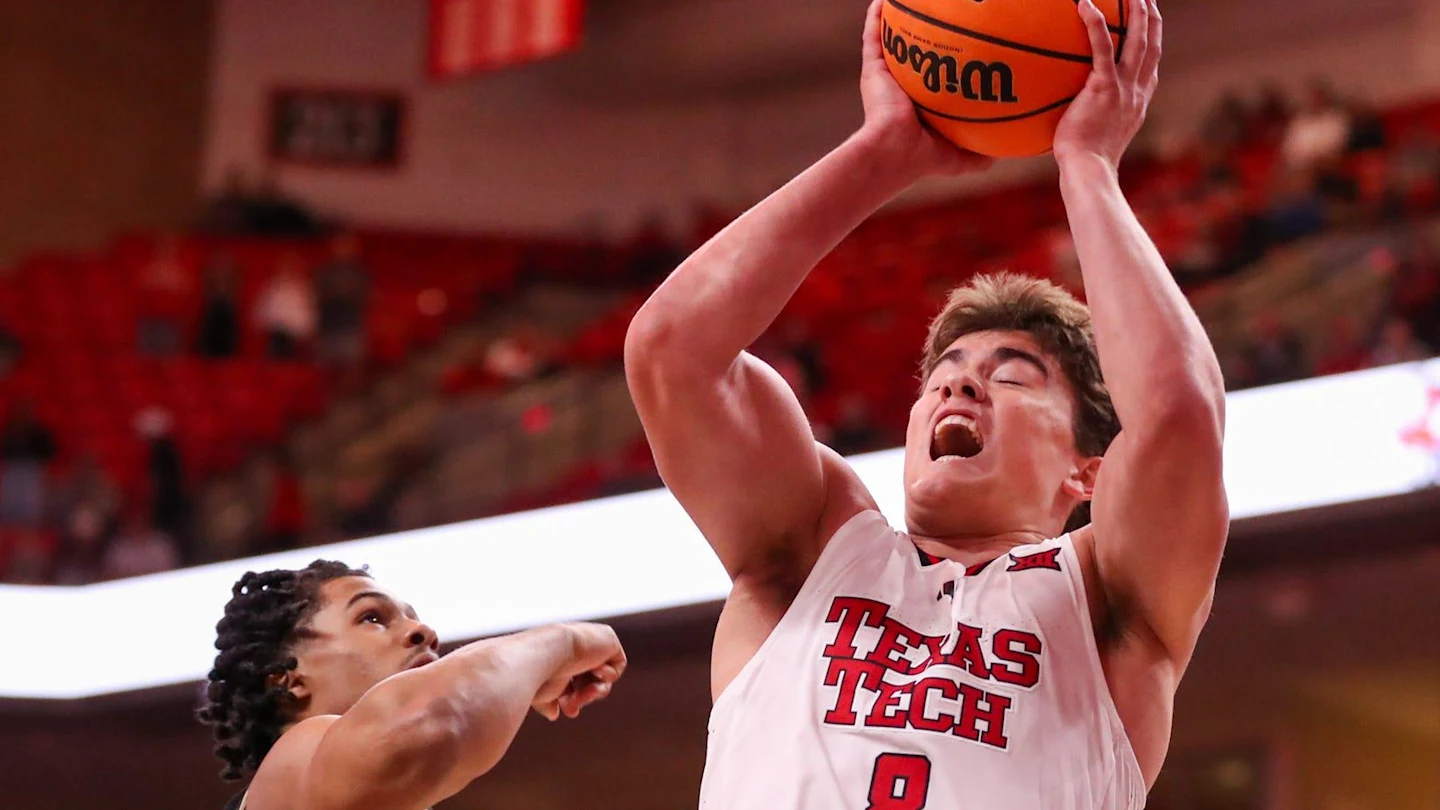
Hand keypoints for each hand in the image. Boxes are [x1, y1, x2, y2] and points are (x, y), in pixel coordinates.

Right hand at [531, 623, 626, 720]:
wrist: (549, 652)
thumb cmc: (539, 671)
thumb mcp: (540, 693)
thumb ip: (547, 703)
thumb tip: (553, 714)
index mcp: (559, 654)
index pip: (571, 681)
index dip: (572, 698)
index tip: (569, 711)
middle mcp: (575, 647)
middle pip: (588, 681)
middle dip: (583, 697)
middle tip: (574, 709)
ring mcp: (592, 643)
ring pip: (603, 678)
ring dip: (595, 691)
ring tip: (588, 692)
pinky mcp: (609, 639)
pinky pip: (617, 665)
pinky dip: (607, 674)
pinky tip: (594, 667)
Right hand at [855, 0, 991, 179]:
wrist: (894, 154)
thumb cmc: (927, 159)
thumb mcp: (966, 158)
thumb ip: (987, 152)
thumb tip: (1015, 149)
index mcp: (925, 105)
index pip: (941, 76)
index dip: (954, 59)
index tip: (972, 43)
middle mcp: (906, 88)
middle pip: (920, 53)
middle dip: (931, 34)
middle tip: (947, 13)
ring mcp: (887, 78)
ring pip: (894, 40)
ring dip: (900, 20)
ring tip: (912, 1)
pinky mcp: (873, 70)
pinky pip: (873, 36)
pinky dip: (876, 17)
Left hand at [1053, 0, 1162, 171]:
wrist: (1088, 169)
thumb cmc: (1085, 161)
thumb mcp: (1097, 137)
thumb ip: (1093, 119)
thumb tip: (1074, 115)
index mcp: (1138, 102)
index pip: (1150, 65)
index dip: (1153, 42)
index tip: (1150, 25)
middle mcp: (1137, 91)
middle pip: (1151, 45)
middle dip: (1151, 18)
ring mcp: (1124, 88)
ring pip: (1137, 40)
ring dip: (1136, 12)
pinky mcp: (1104, 87)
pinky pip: (1101, 47)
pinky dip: (1095, 24)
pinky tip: (1085, 4)